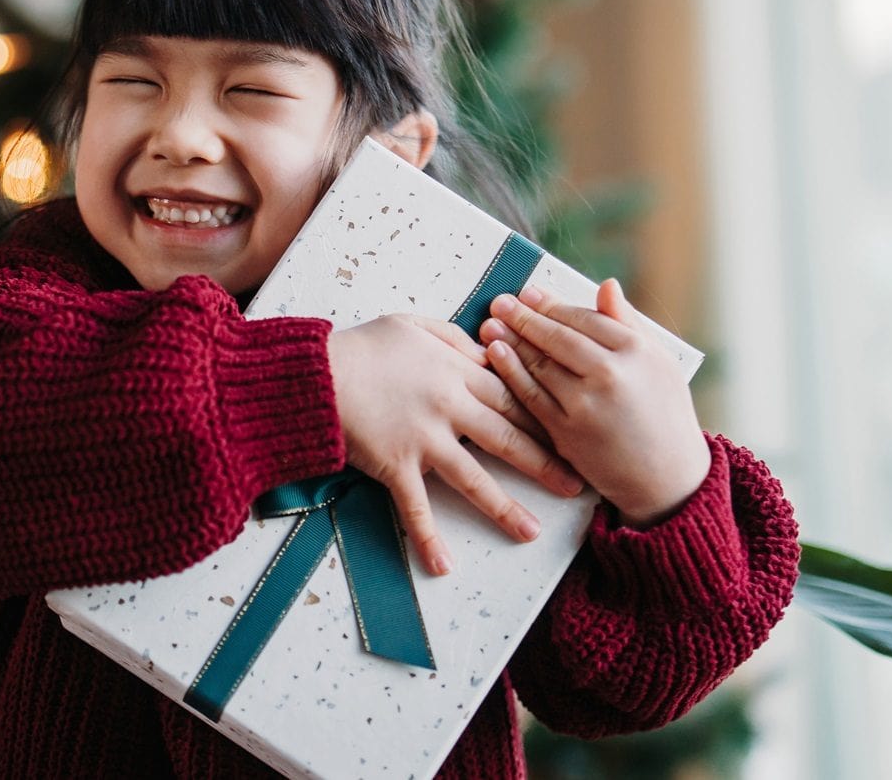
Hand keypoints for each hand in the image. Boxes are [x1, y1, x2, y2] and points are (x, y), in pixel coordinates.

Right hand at [328, 314, 586, 575]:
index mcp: (456, 370)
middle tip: (575, 484)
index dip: (544, 415)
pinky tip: (443, 566)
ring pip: (473, 478)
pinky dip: (427, 539)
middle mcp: (448, 407)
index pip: (513, 395)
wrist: (317, 374)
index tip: (571, 432)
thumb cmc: (362, 347)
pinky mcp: (395, 465)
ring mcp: (423, 439)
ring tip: (531, 531)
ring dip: (505, 508)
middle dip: (545, 462)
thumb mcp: (413, 324)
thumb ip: (453, 337)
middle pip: (507, 437)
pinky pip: (414, 508)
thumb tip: (484, 350)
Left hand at [480, 279, 709, 527]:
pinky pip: (531, 396)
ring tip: (491, 323)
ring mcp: (585, 404)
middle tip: (501, 301)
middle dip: (524, 316)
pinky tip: (496, 354)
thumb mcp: (660, 361)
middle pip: (557, 337)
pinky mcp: (566, 432)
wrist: (667, 477)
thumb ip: (629, 322)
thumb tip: (606, 286)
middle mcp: (609, 374)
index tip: (529, 292)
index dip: (552, 304)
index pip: (584, 318)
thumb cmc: (666, 413)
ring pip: (539, 364)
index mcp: (636, 351)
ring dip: (511, 340)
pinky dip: (511, 373)